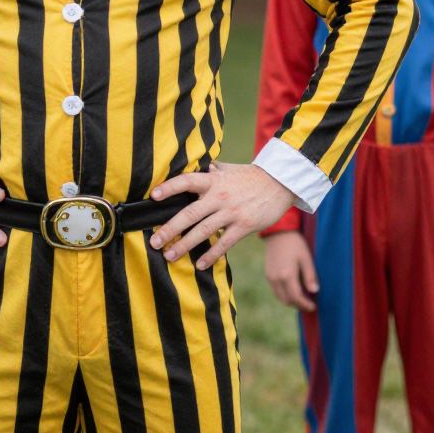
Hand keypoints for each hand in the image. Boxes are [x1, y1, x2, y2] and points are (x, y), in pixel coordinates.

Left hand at [148, 162, 296, 269]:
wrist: (280, 184)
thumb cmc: (251, 176)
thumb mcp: (230, 169)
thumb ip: (214, 171)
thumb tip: (203, 168)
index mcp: (214, 180)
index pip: (187, 181)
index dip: (169, 187)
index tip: (153, 196)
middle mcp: (219, 196)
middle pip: (190, 213)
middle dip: (170, 229)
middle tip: (155, 241)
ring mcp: (231, 212)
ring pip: (203, 231)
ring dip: (185, 245)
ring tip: (170, 256)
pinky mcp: (244, 226)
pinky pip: (224, 244)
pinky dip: (211, 255)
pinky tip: (200, 264)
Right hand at [263, 230, 318, 311]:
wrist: (278, 232)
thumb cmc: (295, 244)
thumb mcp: (306, 258)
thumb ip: (310, 276)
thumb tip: (315, 291)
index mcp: (287, 275)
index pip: (296, 297)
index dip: (305, 305)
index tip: (313, 307)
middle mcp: (276, 278)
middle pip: (287, 300)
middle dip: (298, 305)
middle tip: (309, 304)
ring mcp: (270, 277)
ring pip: (280, 297)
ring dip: (291, 301)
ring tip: (302, 299)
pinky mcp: (268, 274)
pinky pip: (276, 291)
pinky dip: (284, 295)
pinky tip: (292, 290)